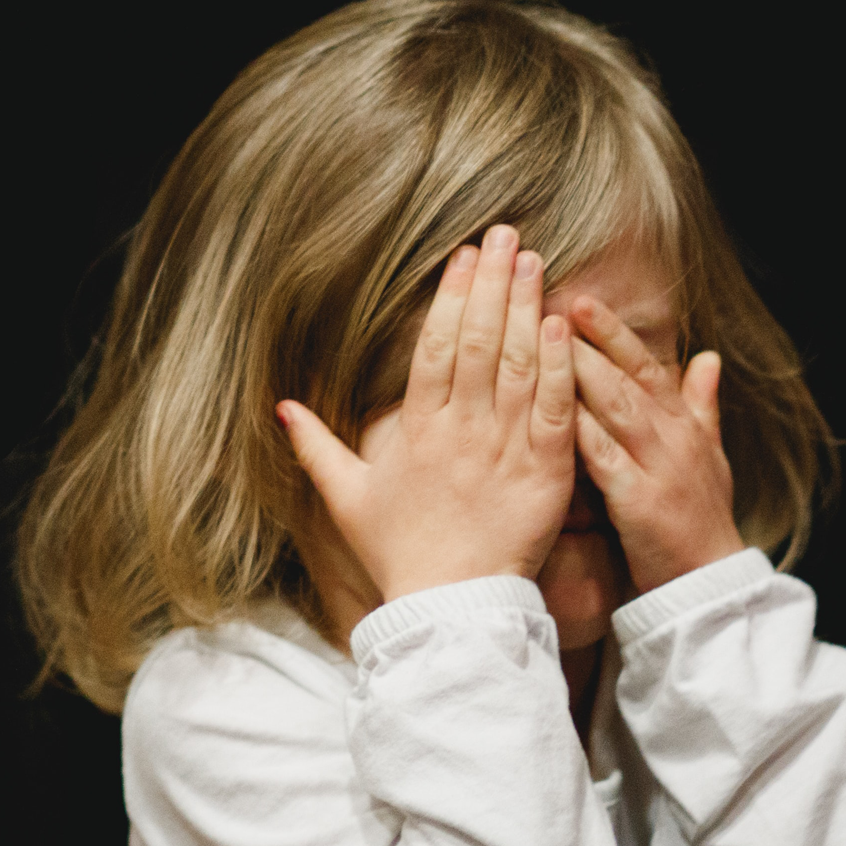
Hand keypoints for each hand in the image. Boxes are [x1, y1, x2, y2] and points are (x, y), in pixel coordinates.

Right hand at [278, 226, 578, 600]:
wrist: (451, 610)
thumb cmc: (400, 555)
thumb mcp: (348, 499)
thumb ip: (317, 448)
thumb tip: (282, 407)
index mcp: (417, 431)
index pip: (435, 348)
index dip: (451, 297)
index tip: (464, 256)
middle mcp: (461, 431)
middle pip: (479, 341)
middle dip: (493, 283)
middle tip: (507, 236)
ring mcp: (504, 450)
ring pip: (518, 365)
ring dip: (528, 308)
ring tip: (535, 262)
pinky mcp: (544, 473)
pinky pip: (553, 409)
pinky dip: (559, 366)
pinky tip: (562, 324)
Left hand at [570, 296, 744, 594]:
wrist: (709, 584)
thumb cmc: (701, 519)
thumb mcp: (709, 455)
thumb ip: (702, 404)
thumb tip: (709, 356)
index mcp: (682, 423)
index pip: (644, 365)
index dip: (612, 331)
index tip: (580, 299)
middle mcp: (672, 436)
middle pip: (626, 376)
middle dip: (588, 338)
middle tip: (549, 303)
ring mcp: (658, 467)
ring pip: (616, 407)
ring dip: (580, 371)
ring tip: (543, 340)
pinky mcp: (640, 501)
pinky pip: (605, 459)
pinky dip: (580, 432)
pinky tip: (549, 411)